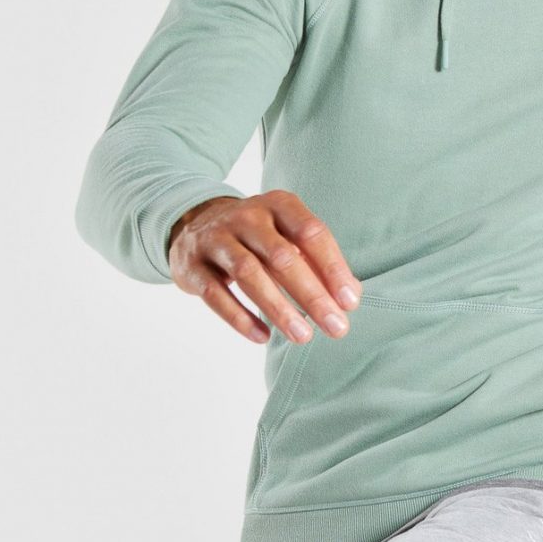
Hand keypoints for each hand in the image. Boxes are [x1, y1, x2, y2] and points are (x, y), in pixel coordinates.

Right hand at [167, 191, 361, 345]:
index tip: (350, 302)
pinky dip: (239, 317)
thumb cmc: (258, 237)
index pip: (311, 233)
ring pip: (249, 274)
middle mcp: (247, 216)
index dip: (333, 268)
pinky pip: (215, 294)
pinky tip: (262, 337)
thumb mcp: (288, 236)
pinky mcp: (192, 265)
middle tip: (336, 327)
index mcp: (278, 205)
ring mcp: (216, 238)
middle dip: (312, 295)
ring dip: (278, 309)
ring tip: (303, 336)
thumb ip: (318, 262)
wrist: (194, 224)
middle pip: (283, 256)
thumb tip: (350, 297)